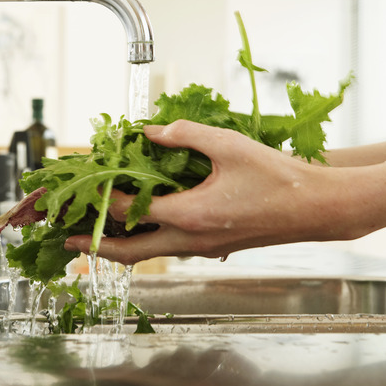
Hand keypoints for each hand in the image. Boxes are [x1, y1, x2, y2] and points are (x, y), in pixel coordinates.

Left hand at [64, 120, 371, 263]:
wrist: (318, 208)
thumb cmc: (279, 177)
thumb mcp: (228, 145)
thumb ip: (183, 134)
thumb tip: (148, 129)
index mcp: (190, 216)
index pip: (129, 211)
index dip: (101, 199)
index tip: (81, 189)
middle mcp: (191, 240)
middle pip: (128, 252)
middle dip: (94, 248)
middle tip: (68, 242)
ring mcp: (202, 249)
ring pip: (147, 255)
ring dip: (118, 246)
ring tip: (95, 235)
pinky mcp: (212, 248)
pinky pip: (167, 249)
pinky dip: (144, 242)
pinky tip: (141, 225)